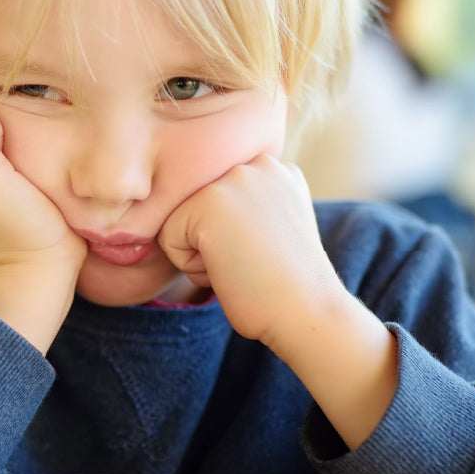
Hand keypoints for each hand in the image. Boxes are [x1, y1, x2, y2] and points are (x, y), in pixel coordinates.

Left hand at [159, 157, 397, 447]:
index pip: (215, 199)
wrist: (306, 311)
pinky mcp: (208, 202)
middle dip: (215, 240)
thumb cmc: (286, 283)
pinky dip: (192, 267)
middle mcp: (255, 162)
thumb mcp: (273, 225)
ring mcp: (233, 178)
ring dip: (202, 253)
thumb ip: (245, 204)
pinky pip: (168, 239)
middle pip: (196, 206)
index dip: (231, 236)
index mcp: (274, 166)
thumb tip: (205, 209)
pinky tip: (231, 269)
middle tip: (255, 259)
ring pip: (180, 220)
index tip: (266, 251)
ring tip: (244, 263)